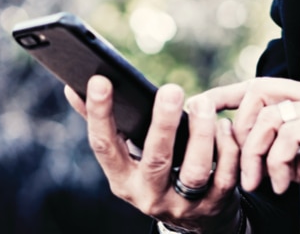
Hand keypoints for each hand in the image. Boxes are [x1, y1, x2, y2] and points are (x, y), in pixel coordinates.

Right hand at [65, 76, 241, 233]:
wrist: (197, 219)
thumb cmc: (157, 172)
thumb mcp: (128, 158)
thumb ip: (107, 124)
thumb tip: (72, 88)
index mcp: (122, 179)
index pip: (104, 147)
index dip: (99, 114)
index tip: (100, 79)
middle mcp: (149, 195)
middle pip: (156, 160)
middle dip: (164, 123)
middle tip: (172, 89)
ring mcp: (183, 203)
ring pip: (195, 169)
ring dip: (202, 132)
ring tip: (204, 103)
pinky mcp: (216, 203)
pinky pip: (226, 172)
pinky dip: (227, 145)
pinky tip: (224, 124)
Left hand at [206, 78, 299, 210]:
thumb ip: (282, 151)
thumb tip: (252, 155)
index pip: (260, 85)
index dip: (229, 93)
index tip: (202, 106)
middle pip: (259, 91)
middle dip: (240, 129)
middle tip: (244, 166)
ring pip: (270, 115)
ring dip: (256, 154)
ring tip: (261, 182)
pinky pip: (289, 133)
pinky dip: (276, 161)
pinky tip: (282, 184)